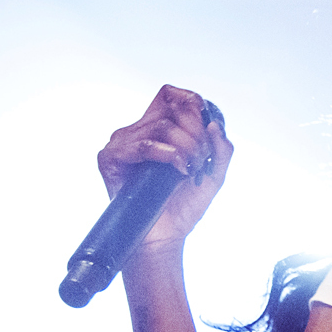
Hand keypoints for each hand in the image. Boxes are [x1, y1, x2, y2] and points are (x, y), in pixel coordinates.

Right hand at [96, 85, 233, 246]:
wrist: (166, 235)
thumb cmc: (184, 205)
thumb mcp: (214, 173)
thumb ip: (221, 149)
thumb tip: (214, 125)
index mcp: (156, 129)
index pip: (170, 96)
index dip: (191, 104)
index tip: (205, 126)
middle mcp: (136, 132)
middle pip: (171, 110)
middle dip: (196, 133)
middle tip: (201, 158)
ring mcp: (121, 144)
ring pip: (161, 126)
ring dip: (187, 147)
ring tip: (191, 168)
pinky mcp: (110, 159)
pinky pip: (144, 146)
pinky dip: (169, 156)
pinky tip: (179, 170)